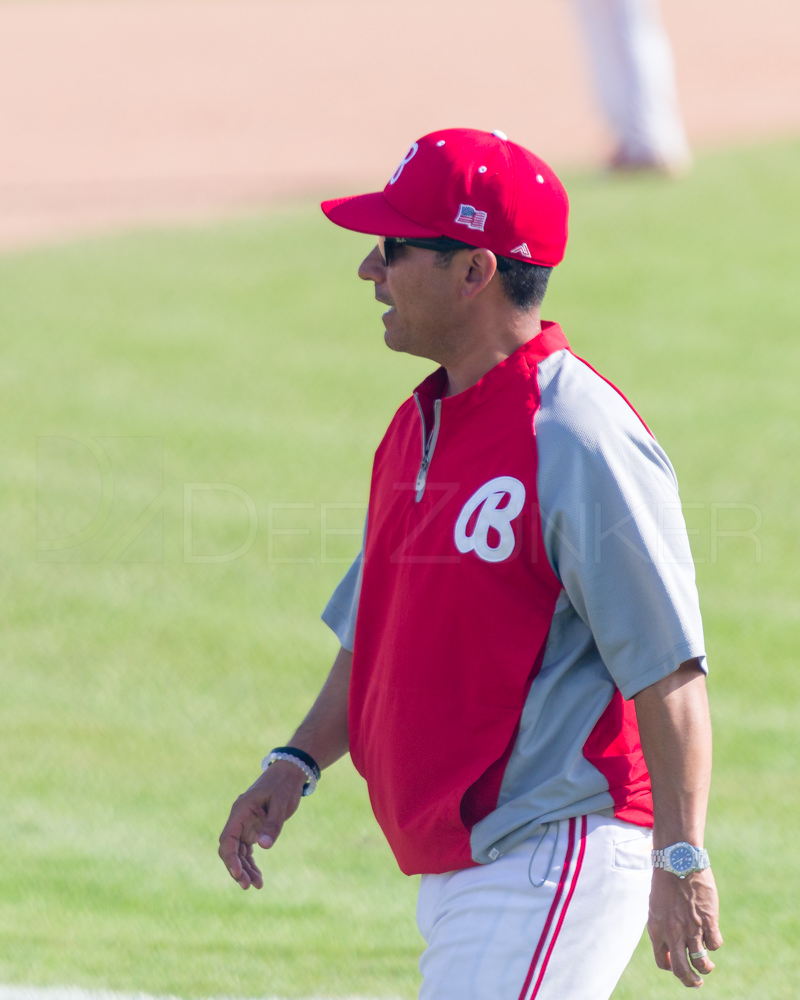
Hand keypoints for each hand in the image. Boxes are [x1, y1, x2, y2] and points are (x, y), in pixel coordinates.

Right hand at [218, 761, 305, 888]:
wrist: (289, 773)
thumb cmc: (284, 785)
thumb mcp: (281, 804)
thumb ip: (272, 824)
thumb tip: (264, 847)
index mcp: (241, 810)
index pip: (227, 838)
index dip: (230, 857)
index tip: (238, 873)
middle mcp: (239, 819)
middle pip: (230, 848)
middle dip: (236, 868)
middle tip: (247, 886)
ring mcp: (244, 825)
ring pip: (238, 852)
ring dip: (245, 869)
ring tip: (257, 885)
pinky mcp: (253, 829)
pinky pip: (247, 850)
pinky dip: (251, 863)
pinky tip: (257, 877)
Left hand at [648, 868, 722, 987]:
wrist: (677, 861)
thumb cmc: (666, 882)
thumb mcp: (657, 907)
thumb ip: (662, 927)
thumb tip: (670, 946)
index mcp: (657, 929)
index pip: (662, 962)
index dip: (671, 967)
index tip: (677, 965)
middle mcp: (673, 933)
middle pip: (681, 970)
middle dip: (690, 981)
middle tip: (696, 982)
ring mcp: (691, 928)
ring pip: (701, 962)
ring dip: (705, 968)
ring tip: (708, 966)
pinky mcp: (708, 921)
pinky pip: (714, 944)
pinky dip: (714, 944)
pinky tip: (712, 936)